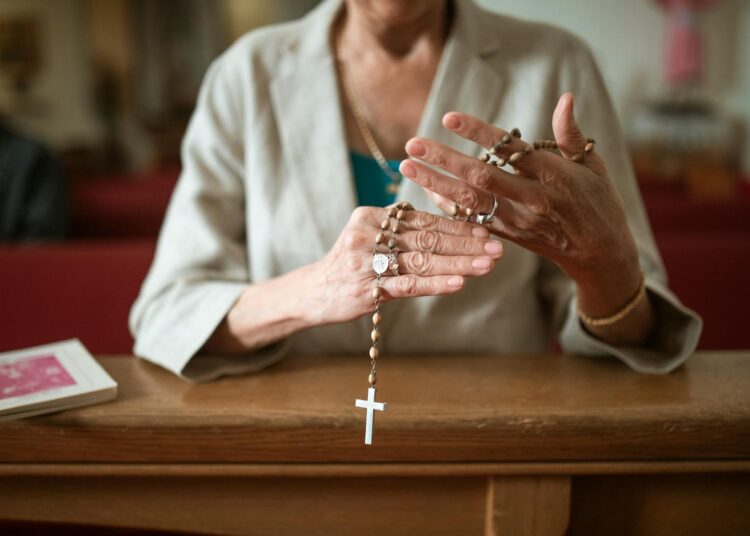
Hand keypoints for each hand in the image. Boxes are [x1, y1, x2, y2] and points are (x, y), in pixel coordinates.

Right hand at [308, 205, 502, 325]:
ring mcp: (366, 262)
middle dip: (466, 244)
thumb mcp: (370, 239)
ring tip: (487, 265)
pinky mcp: (367, 289)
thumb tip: (453, 228)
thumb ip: (403, 232)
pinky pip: (408, 285)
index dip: (456, 226)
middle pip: (426, 238)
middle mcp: (367, 234)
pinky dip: (436, 283)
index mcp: (371, 216)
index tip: (486, 232)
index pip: (422, 220)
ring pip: (422, 261)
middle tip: (497, 248)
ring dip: (459, 263)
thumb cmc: (351, 265)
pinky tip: (459, 283)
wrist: (313, 293)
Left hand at [399, 93, 642, 318]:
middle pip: (481, 176)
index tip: (449, 118)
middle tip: (412, 143)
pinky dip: (449, 207)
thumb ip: (571, 134)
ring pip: (470, 201)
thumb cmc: (599, 201)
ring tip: (407, 165)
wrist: (600, 252)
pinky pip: (472, 221)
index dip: (478, 133)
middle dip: (444, 159)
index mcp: (554, 176)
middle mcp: (533, 199)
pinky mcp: (509, 236)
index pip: (510, 149)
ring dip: (435, 183)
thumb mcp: (593, 165)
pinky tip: (427, 192)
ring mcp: (518, 220)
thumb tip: (565, 98)